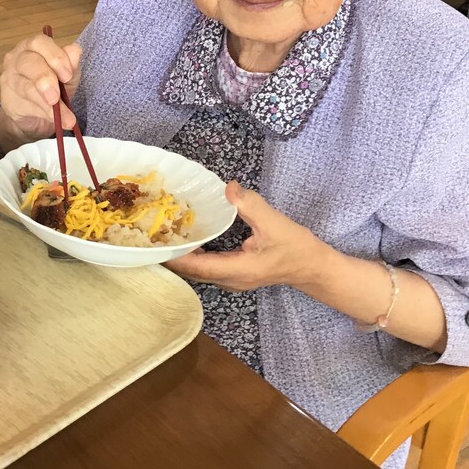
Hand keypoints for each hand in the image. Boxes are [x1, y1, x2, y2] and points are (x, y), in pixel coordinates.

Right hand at [0, 33, 82, 150]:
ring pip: (26, 88)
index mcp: (33, 47)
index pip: (39, 42)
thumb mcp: (67, 76)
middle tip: (57, 96)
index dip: (55, 56)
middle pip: (28, 63)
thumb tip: (75, 51)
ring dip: (47, 104)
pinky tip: (54, 120)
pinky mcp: (7, 101)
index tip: (67, 74)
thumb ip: (71, 65)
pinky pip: (25, 106)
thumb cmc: (53, 87)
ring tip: (66, 117)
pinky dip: (43, 114)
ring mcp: (9, 80)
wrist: (36, 114)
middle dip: (45, 79)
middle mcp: (17, 59)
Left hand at [163, 182, 326, 291]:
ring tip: (165, 236)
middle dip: (173, 256)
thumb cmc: (296, 248)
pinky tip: (189, 239)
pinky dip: (195, 256)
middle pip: (193, 272)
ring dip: (183, 256)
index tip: (156, 244)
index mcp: (237, 271)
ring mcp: (232, 280)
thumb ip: (250, 205)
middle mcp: (229, 280)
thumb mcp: (275, 223)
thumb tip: (229, 188)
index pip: (197, 267)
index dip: (175, 257)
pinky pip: (208, 268)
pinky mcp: (235, 275)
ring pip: (199, 272)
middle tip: (154, 235)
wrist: (314, 267)